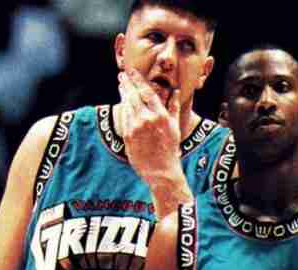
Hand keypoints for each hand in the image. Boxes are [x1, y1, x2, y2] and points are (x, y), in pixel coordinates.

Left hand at [117, 69, 182, 183]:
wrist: (160, 169)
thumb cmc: (170, 149)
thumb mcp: (175, 127)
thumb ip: (173, 108)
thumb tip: (176, 92)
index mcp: (160, 115)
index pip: (147, 92)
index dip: (138, 80)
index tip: (132, 72)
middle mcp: (147, 119)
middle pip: (134, 96)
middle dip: (127, 83)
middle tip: (122, 74)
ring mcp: (136, 127)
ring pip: (127, 105)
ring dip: (123, 93)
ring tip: (121, 84)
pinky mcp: (128, 135)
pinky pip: (124, 117)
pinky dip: (122, 107)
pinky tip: (121, 101)